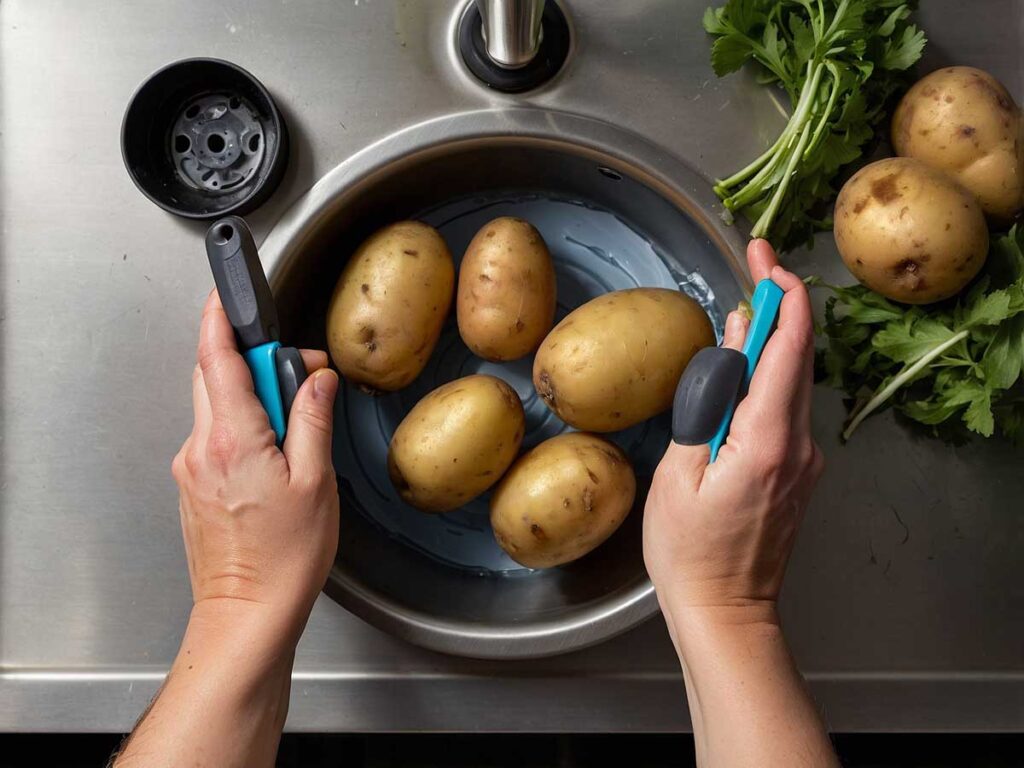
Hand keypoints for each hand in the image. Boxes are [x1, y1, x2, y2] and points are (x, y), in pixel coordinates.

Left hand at [171, 290, 339, 644]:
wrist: (246, 613)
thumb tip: (317, 378)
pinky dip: (243, 426)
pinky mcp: (193, 483)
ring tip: (293, 428)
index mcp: (233, 439)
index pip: (218, 358)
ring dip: (252, 397)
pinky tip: (273, 456)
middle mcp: (201, 447)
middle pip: (215, 375)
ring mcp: (191, 466)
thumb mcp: (315, 481)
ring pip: (216, 404)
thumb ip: (312, 419)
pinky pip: (215, 433)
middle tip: (297, 377)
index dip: (222, 319)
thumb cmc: (284, 559)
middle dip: (253, 361)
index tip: (228, 294)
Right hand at [644, 239, 822, 621]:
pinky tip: (740, 373)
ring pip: (794, 380)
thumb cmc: (690, 551)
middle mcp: (799, 445)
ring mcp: (806, 459)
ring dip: (772, 340)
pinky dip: (769, 377)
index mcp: (767, 441)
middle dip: (779, 303)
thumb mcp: (678, 472)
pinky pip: (788, 407)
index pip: (789, 349)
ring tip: (739, 315)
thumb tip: (731, 344)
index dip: (782, 294)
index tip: (764, 256)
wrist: (725, 611)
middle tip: (753, 262)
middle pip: (799, 355)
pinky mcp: (799, 470)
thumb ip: (709, 402)